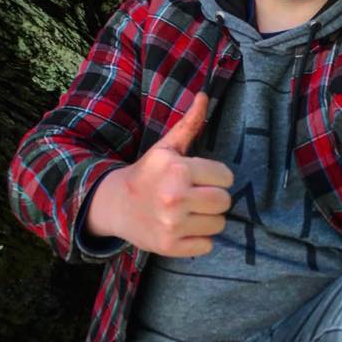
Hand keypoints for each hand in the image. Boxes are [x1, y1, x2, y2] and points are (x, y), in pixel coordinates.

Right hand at [85, 92, 232, 256]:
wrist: (115, 204)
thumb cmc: (148, 173)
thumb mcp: (166, 148)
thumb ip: (189, 124)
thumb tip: (205, 95)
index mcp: (177, 169)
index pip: (226, 177)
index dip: (217, 177)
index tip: (202, 178)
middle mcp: (175, 197)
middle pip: (225, 202)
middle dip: (215, 199)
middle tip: (197, 197)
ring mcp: (172, 224)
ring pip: (219, 225)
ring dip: (208, 220)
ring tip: (190, 212)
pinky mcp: (170, 246)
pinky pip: (207, 245)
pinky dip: (199, 240)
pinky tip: (183, 228)